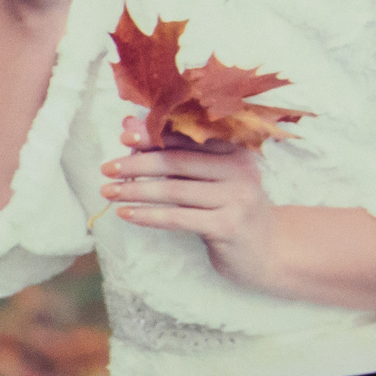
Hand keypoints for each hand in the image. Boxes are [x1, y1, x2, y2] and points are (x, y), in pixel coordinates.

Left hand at [99, 116, 283, 293]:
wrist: (269, 251)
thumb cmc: (230, 209)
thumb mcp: (208, 178)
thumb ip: (175, 153)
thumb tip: (129, 123)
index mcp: (234, 150)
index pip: (187, 137)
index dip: (153, 135)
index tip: (123, 136)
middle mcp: (238, 169)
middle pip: (177, 161)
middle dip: (137, 164)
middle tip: (107, 168)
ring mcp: (236, 198)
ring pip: (174, 190)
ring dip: (136, 190)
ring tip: (108, 192)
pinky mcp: (227, 226)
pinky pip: (179, 218)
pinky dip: (149, 215)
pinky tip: (127, 214)